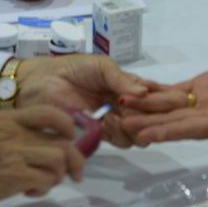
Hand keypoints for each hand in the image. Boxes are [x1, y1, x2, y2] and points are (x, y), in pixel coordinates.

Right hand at [0, 107, 85, 206]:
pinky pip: (47, 180)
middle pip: (63, 140)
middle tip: (73, 174)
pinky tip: (29, 192)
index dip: (68, 126)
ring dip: (56, 176)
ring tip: (41, 184)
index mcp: (6, 119)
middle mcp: (13, 132)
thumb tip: (43, 144)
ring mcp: (15, 152)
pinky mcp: (15, 175)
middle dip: (74, 160)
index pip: (50, 112)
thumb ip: (13, 134)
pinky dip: (43, 189)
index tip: (70, 140)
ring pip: (59, 160)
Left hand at [14, 54, 168, 149]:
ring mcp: (112, 122)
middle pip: (149, 117)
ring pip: (137, 131)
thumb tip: (145, 91)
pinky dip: (120, 132)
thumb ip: (121, 78)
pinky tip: (110, 121)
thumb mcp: (100, 66)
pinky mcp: (98, 135)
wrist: (40, 83)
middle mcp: (123, 106)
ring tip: (121, 113)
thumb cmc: (71, 69)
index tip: (167, 99)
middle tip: (141, 107)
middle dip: (150, 114)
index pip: (152, 96)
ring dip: (135, 124)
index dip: (161, 99)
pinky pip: (118, 139)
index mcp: (126, 86)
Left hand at [119, 61, 207, 146]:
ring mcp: (200, 103)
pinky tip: (139, 88)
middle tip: (119, 122)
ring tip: (122, 104)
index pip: (186, 130)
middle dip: (146, 121)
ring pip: (168, 106)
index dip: (164, 132)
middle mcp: (204, 117)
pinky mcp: (200, 88)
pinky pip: (174, 91)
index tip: (143, 136)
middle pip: (170, 120)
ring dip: (146, 105)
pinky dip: (157, 90)